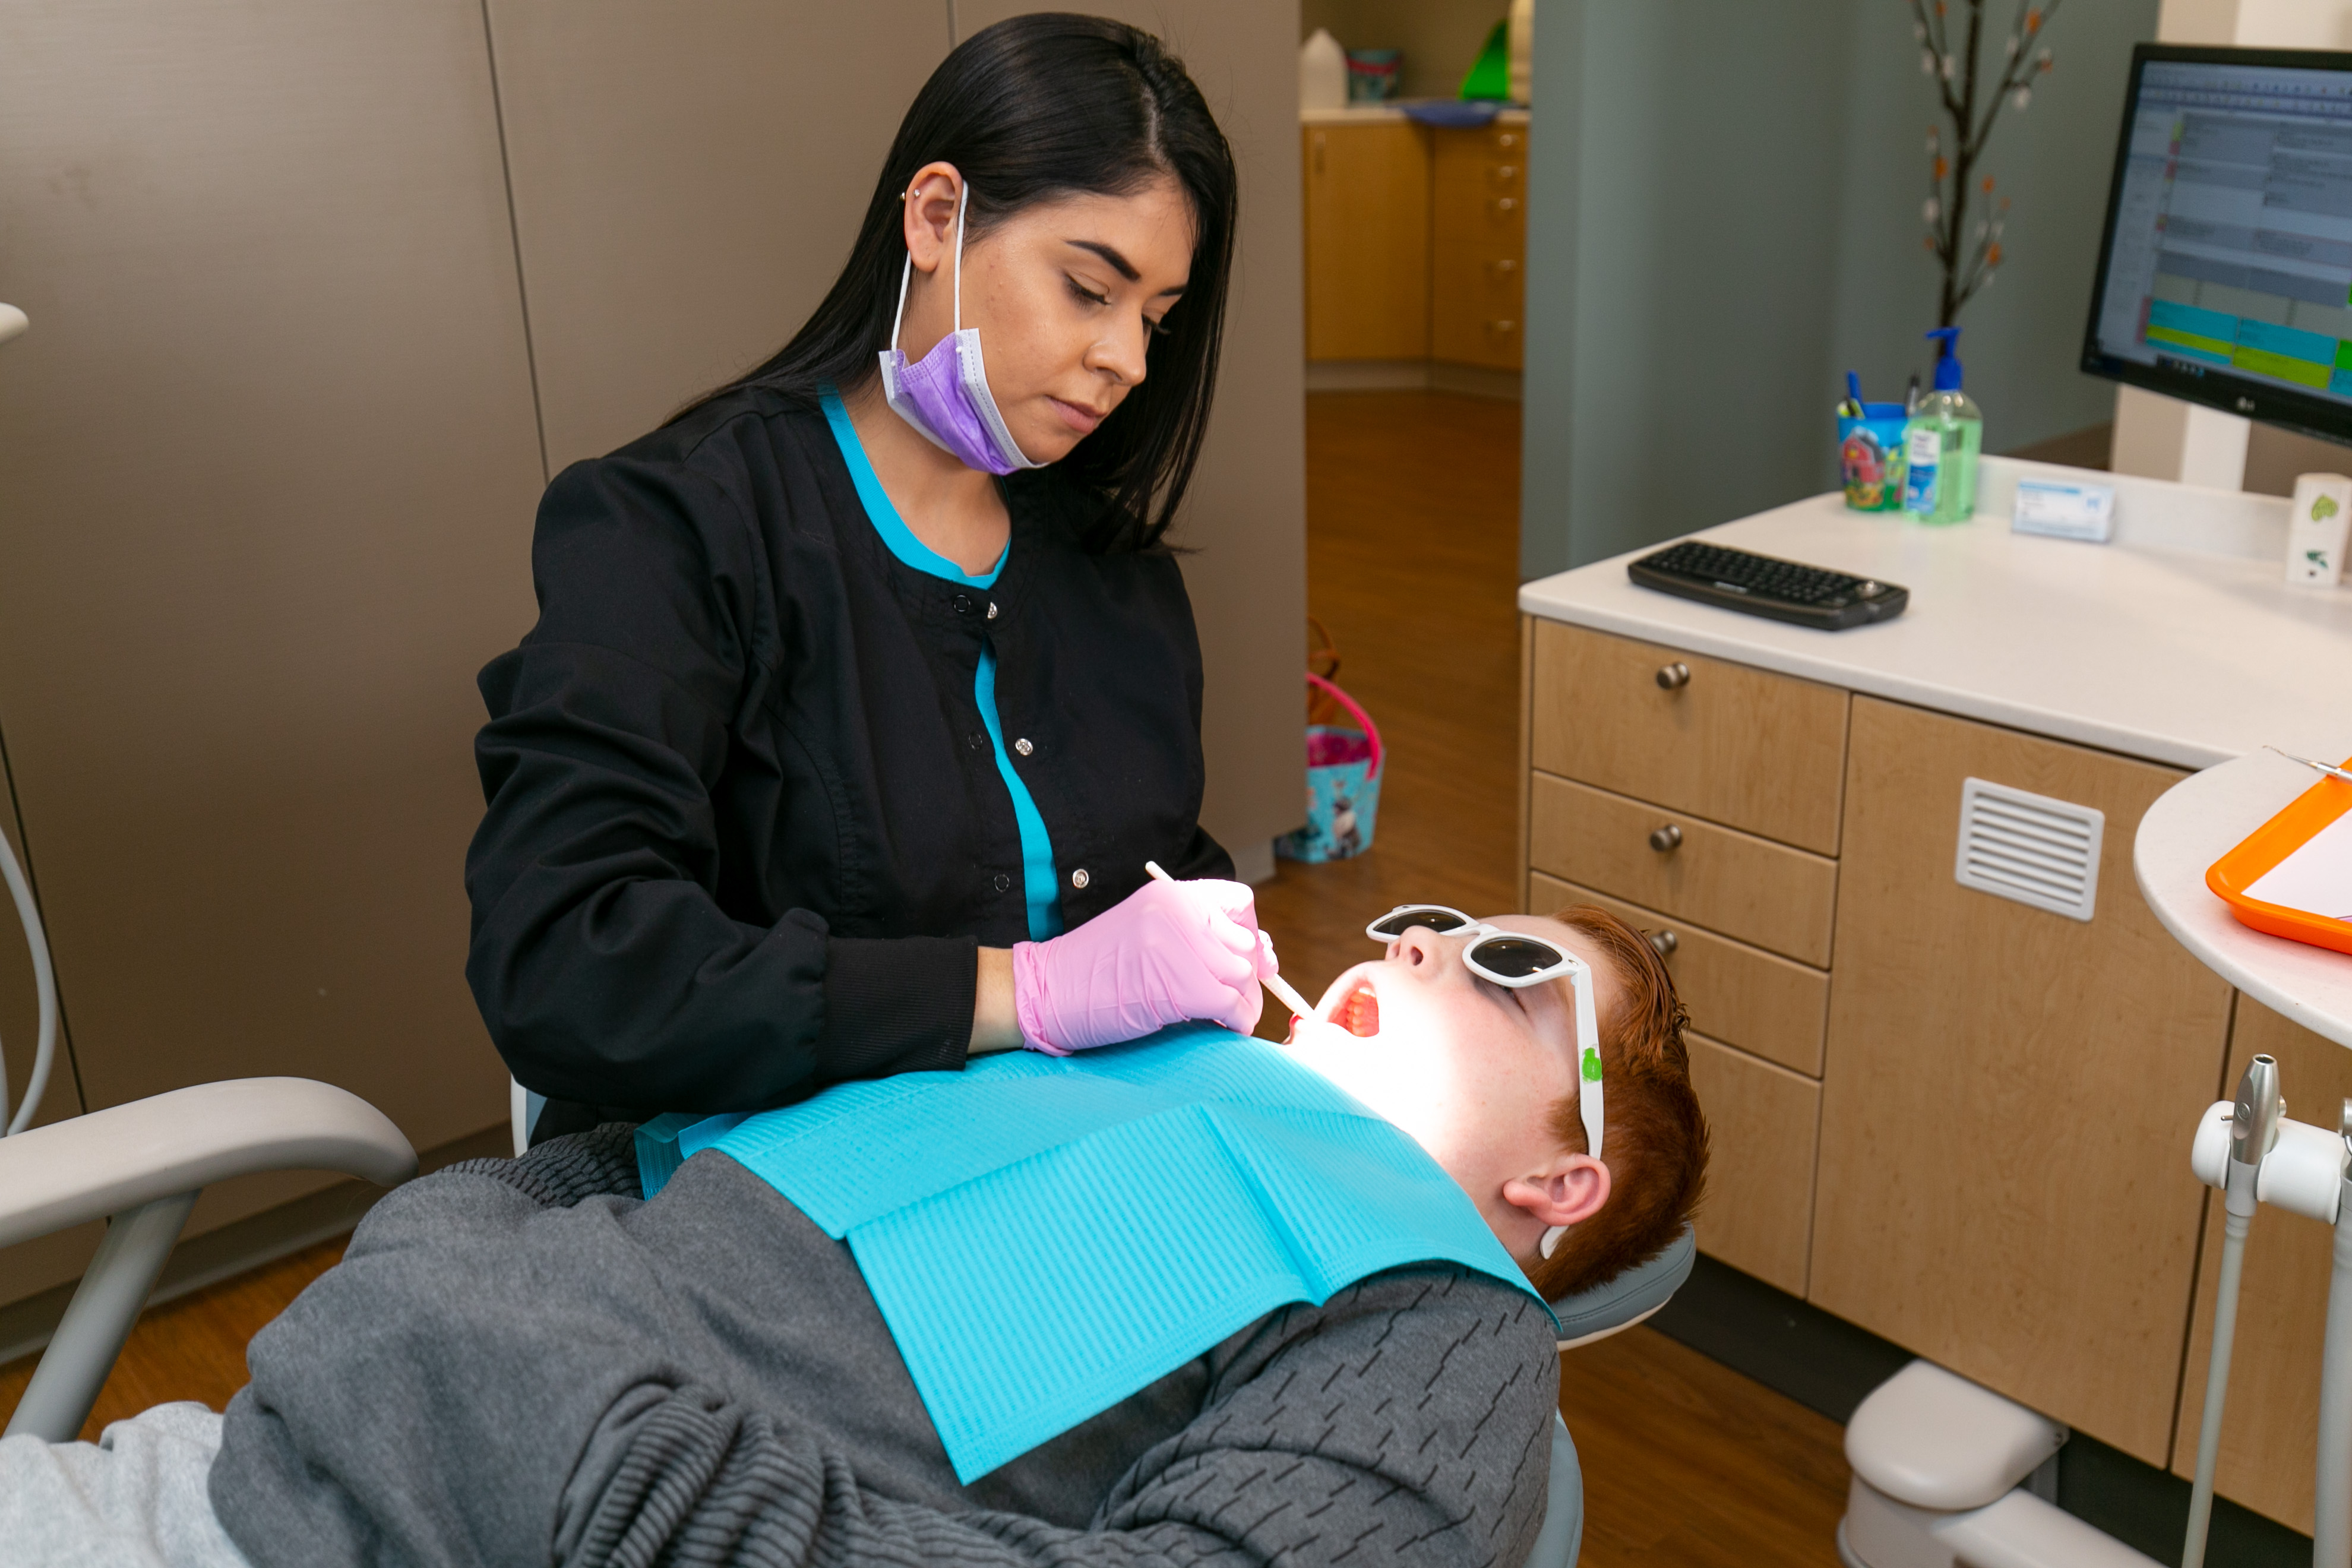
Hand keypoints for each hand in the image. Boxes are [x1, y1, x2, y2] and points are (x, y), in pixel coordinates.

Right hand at [1012, 876, 1277, 1053]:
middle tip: (1240, 999)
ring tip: (1231, 1018)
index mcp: (1170, 895)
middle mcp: (1177, 912)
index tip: (1256, 961)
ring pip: (1244, 975)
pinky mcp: (1180, 987)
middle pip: (1246, 942)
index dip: (1254, 933)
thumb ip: (1189, 934)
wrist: (1046, 991)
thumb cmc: (1092, 970)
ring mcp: (1178, 947)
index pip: (1239, 902)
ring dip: (1245, 1002)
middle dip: (1250, 975)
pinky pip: (1233, 1004)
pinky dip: (1237, 1021)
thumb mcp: (1144, 932)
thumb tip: (1255, 958)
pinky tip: (1225, 1028)